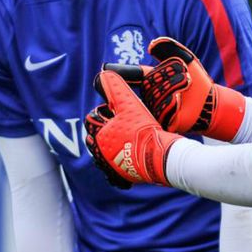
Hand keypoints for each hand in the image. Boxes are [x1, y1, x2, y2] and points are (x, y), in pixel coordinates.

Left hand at [84, 70, 181, 187]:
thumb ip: (116, 89)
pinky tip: (127, 160)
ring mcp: (111, 166)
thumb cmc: (144, 129)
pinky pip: (113, 174)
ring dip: (109, 148)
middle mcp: (101, 153)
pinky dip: (117, 168)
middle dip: (102, 131)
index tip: (115, 111)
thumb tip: (103, 74)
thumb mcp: (130, 104)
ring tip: (124, 141)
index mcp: (99, 135)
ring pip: (102, 156)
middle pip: (94, 139)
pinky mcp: (122, 177)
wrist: (160, 156)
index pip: (91, 120)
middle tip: (120, 126)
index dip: (103, 113)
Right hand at [104, 36, 244, 141]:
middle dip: (169, 76)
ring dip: (174, 86)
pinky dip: (174, 102)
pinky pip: (163, 110)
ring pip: (157, 95)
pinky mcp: (163, 121)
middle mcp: (149, 94)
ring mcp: (155, 109)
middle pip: (150, 83)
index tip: (105, 69)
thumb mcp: (186, 59)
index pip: (132, 74)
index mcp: (151, 79)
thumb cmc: (198, 82)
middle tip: (185, 76)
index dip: (118, 72)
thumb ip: (170, 48)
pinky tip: (182, 98)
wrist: (211, 104)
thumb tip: (151, 45)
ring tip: (188, 84)